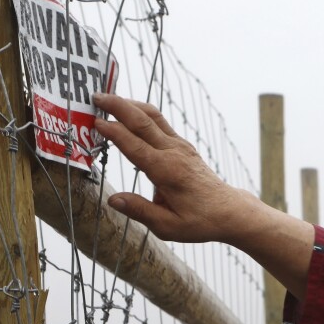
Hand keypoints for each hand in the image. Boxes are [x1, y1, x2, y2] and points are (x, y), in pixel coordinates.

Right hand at [92, 93, 256, 242]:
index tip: (95, 122)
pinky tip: (129, 110)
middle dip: (118, 106)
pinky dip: (141, 113)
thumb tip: (113, 200)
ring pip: (152, 116)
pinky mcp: (183, 145)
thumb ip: (140, 211)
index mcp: (166, 172)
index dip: (114, 132)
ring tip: (108, 98)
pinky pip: (160, 123)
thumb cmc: (200, 221)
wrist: (228, 211)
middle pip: (142, 122)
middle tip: (96, 97)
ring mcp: (180, 146)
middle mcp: (173, 153)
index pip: (134, 145)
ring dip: (130, 104)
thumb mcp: (168, 226)